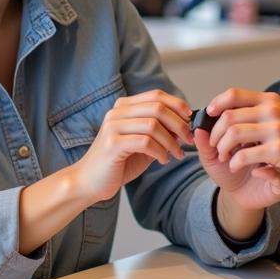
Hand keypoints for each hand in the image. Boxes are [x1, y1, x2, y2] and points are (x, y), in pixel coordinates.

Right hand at [71, 90, 192, 201]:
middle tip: (189, 139)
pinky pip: (145, 142)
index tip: (190, 118)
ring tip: (177, 154)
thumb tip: (185, 126)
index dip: (177, 104)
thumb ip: (160, 133)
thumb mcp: (143, 144)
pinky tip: (163, 160)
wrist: (89, 182)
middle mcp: (117, 112)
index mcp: (124, 106)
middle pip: (157, 107)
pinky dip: (160, 151)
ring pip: (153, 125)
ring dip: (171, 141)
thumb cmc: (118, 163)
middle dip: (179, 123)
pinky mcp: (112, 144)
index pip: (156, 95)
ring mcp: (113, 127)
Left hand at [206, 89, 279, 186]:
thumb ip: (259, 113)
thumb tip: (228, 114)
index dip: (216, 104)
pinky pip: (245, 155)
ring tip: (225, 157)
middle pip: (228, 116)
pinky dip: (235, 161)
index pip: (234, 94)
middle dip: (215, 133)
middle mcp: (272, 111)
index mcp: (271, 100)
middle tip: (215, 145)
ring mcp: (276, 130)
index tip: (209, 114)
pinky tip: (238, 166)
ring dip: (222, 147)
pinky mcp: (279, 151)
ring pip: (233, 134)